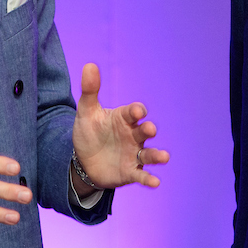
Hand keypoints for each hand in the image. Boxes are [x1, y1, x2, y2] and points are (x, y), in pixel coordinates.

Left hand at [71, 63, 169, 191]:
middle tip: (149, 129)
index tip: (136, 112)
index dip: (136, 111)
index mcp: (124, 119)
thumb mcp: (86, 112)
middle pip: (144, 131)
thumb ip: (90, 90)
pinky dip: (149, 179)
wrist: (83, 161)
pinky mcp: (130, 171)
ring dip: (157, 155)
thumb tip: (89, 65)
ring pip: (149, 153)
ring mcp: (133, 154)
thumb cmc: (89, 132)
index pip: (134, 112)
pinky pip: (141, 174)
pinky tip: (155, 182)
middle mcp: (133, 135)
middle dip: (148, 130)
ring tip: (164, 158)